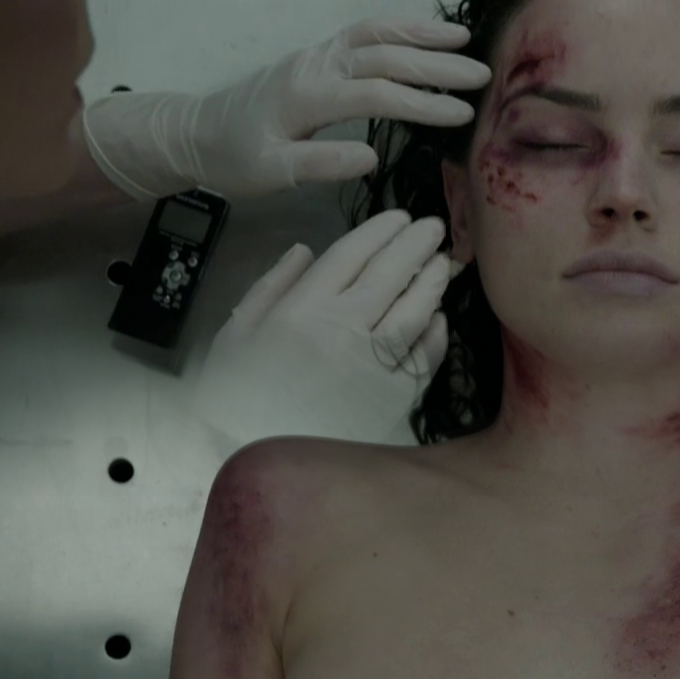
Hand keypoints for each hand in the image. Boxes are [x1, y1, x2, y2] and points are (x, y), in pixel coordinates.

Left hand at [81, 17, 491, 200]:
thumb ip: (319, 164)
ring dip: (421, 35)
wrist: (197, 134)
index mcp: (308, 97)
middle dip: (436, 64)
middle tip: (482, 75)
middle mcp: (316, 67)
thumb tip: (370, 157)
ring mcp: (317, 57)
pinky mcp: (317, 58)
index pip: (377, 94)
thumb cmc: (235, 160)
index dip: (422, 103)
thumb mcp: (271, 173)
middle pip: (384, 56)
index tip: (463, 116)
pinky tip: (424, 36)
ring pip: (375, 35)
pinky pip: (363, 34)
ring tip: (464, 40)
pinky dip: (398, 30)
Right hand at [189, 209, 452, 447]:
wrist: (255, 458)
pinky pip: (423, 358)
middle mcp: (343, 330)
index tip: (399, 219)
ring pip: (414, 312)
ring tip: (443, 264)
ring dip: (432, 283)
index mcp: (302, 309)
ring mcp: (372, 364)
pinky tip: (439, 318)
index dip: (381, 232)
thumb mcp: (235, 336)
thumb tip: (304, 252)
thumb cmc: (238, 400)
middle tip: (433, 228)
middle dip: (416, 245)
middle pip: (390, 275)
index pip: (352, 254)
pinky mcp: (393, 399)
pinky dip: (435, 335)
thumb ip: (269, 288)